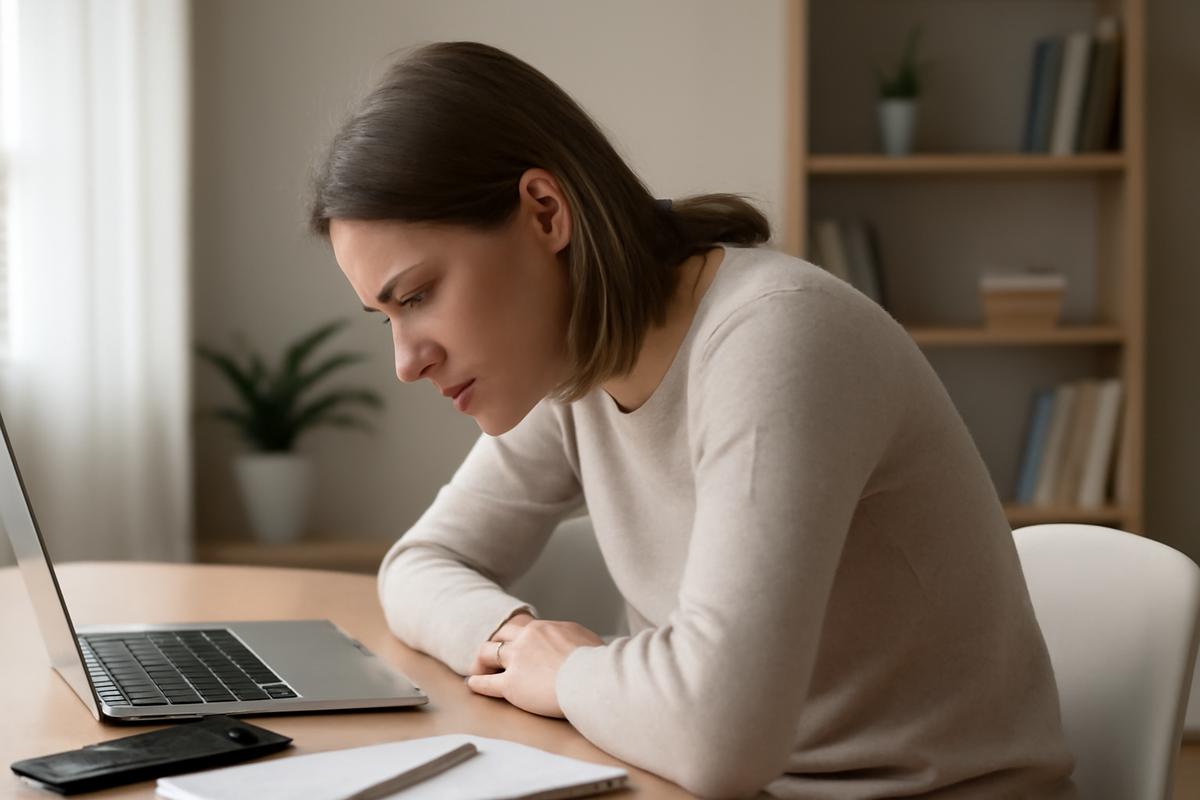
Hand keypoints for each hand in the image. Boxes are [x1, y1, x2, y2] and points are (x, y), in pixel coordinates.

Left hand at [466, 618, 602, 717]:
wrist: (590, 679)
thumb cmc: (595, 663)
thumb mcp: (586, 639)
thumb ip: (573, 638)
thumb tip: (577, 644)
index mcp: (543, 628)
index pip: (522, 625)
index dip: (516, 633)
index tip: (514, 639)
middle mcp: (525, 639)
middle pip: (500, 634)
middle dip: (495, 641)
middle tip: (492, 650)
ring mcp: (516, 661)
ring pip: (487, 653)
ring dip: (482, 660)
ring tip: (478, 667)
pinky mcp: (510, 685)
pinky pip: (486, 682)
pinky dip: (477, 683)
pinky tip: (473, 684)